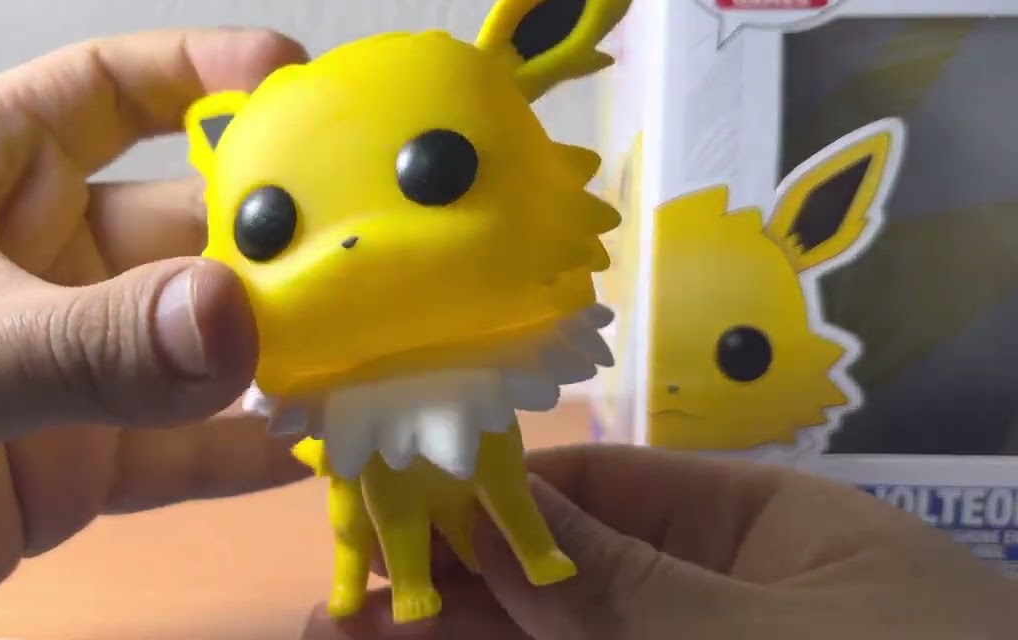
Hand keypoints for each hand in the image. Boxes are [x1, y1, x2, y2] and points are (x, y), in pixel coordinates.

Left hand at [0, 28, 310, 638]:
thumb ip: (82, 344)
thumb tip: (232, 324)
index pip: (104, 91)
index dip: (199, 74)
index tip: (295, 81)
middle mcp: (30, 264)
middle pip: (179, 226)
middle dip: (268, 237)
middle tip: (363, 255)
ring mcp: (57, 368)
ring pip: (194, 342)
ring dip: (274, 349)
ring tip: (365, 353)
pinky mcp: (68, 465)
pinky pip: (180, 448)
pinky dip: (242, 451)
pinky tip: (310, 447)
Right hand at [300, 444, 1014, 638]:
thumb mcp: (753, 634)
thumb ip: (614, 580)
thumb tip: (488, 504)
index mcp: (763, 524)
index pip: (606, 486)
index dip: (496, 495)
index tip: (397, 509)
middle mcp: (726, 593)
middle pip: (571, 576)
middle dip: (459, 582)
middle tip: (346, 598)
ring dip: (466, 638)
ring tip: (351, 633)